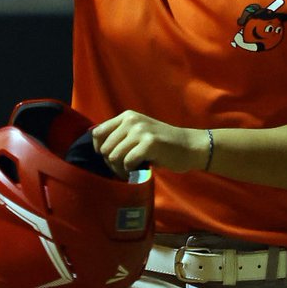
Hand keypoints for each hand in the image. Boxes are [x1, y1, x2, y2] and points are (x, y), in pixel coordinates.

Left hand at [91, 111, 207, 177]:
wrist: (189, 146)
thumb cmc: (162, 143)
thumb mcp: (138, 132)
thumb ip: (120, 135)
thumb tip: (96, 148)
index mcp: (126, 116)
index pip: (97, 132)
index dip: (98, 149)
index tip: (108, 158)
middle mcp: (131, 120)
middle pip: (104, 148)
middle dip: (111, 163)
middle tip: (123, 169)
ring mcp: (140, 131)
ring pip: (114, 156)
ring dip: (120, 169)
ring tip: (130, 171)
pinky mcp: (149, 144)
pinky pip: (127, 162)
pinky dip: (130, 171)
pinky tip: (138, 171)